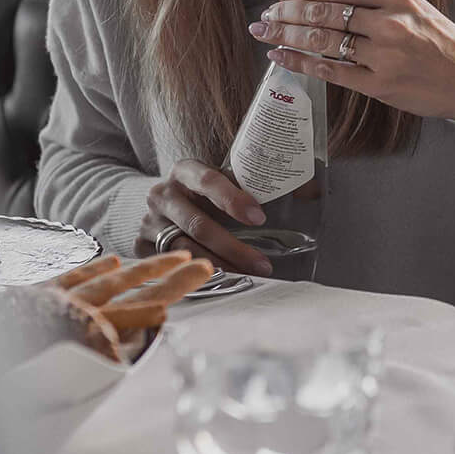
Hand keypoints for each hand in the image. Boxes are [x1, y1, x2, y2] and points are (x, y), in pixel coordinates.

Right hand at [136, 159, 272, 277]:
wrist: (159, 202)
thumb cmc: (203, 193)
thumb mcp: (223, 180)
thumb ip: (260, 184)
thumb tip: (313, 192)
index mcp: (185, 170)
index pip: (208, 181)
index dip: (233, 199)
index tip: (260, 217)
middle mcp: (162, 194)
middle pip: (199, 224)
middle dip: (234, 247)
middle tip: (264, 264)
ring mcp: (149, 222)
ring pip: (187, 250)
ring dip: (222, 267)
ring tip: (250, 277)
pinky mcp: (141, 247)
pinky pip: (173, 266)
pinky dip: (199, 276)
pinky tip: (223, 283)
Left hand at [249, 0, 454, 122]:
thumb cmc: (438, 40)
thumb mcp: (412, 6)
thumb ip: (371, 0)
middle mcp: (389, 22)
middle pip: (322, 12)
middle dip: (285, 13)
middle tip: (265, 16)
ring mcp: (384, 55)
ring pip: (322, 41)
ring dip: (286, 36)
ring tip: (265, 34)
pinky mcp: (380, 84)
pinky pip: (330, 72)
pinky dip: (300, 63)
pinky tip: (281, 58)